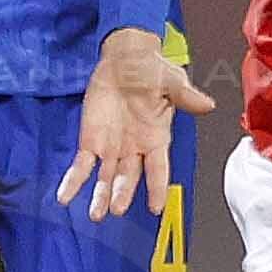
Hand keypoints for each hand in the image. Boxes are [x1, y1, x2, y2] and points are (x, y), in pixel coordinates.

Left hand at [57, 25, 211, 222]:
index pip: (158, 170)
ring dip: (100, 196)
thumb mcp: (172, 82)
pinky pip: (81, 165)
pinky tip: (64, 197)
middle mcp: (134, 149)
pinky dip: (73, 182)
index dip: (157, 188)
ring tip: (96, 214)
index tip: (156, 207)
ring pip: (106, 178)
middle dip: (123, 193)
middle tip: (117, 208)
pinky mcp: (91, 140)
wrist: (125, 57)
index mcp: (156, 138)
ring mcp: (112, 148)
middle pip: (129, 177)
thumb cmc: (151, 70)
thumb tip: (207, 105)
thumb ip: (186, 97)